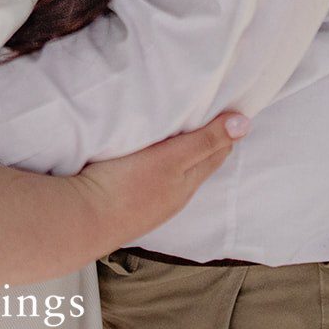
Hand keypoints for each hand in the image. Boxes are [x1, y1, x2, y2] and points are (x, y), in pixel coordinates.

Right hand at [73, 110, 248, 250]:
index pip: (215, 152)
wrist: (83, 219)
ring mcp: (152, 203)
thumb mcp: (173, 158)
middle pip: (198, 163)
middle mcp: (175, 196)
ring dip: (183, 153)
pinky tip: (151, 159)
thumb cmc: (127, 186)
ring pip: (176, 173)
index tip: (228, 108)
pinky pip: (155, 180)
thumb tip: (244, 124)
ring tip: (183, 130)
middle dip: (208, 141)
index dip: (224, 130)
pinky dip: (161, 164)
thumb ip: (205, 140)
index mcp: (187, 182)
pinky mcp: (130, 204)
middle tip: (212, 112)